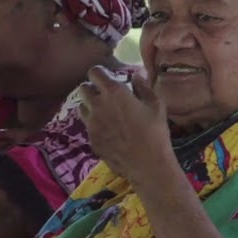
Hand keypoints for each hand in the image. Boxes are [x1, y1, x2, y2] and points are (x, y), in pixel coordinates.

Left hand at [78, 66, 176, 185]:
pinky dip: (94, 124)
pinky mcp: (90, 139)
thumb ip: (143, 86)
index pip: (94, 72)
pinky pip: (87, 126)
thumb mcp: (156, 104)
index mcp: (114, 93)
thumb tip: (135, 75)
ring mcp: (91, 124)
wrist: (147, 164)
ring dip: (90, 105)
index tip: (108, 78)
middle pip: (83, 88)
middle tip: (104, 94)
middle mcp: (98, 105)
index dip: (100, 74)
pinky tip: (108, 130)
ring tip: (105, 112)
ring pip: (82, 107)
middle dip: (92, 88)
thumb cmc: (155, 132)